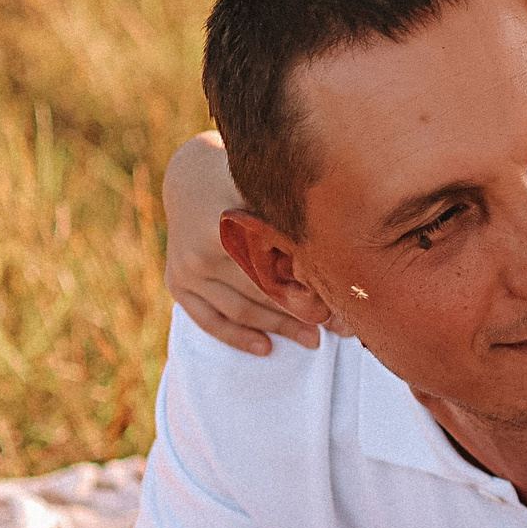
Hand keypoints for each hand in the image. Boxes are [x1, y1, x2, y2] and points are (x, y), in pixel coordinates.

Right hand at [162, 131, 325, 353]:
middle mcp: (204, 249)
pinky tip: (266, 349)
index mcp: (228, 224)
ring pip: (241, 310)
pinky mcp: (177, 282)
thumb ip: (299, 227)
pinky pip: (209, 320)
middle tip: (338, 329)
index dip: (312, 290)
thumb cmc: (247, 184)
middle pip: (263, 293)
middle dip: (302, 313)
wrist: (191, 178)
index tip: (342, 306)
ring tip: (312, 341)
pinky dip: (238, 337)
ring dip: (279, 328)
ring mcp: (188, 269)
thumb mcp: (270, 195)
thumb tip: (349, 263)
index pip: (279, 269)